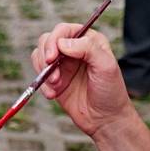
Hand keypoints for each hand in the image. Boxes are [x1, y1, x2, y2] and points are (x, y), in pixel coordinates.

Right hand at [31, 23, 130, 137]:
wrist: (105, 120)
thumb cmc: (111, 92)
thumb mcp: (106, 67)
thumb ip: (88, 49)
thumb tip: (63, 43)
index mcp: (89, 41)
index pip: (64, 30)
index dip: (54, 40)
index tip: (52, 57)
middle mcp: (74, 49)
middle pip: (47, 40)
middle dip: (46, 56)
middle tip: (53, 76)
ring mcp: (63, 64)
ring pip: (39, 55)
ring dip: (43, 71)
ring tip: (56, 86)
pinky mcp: (54, 80)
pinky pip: (39, 74)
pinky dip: (42, 84)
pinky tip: (53, 94)